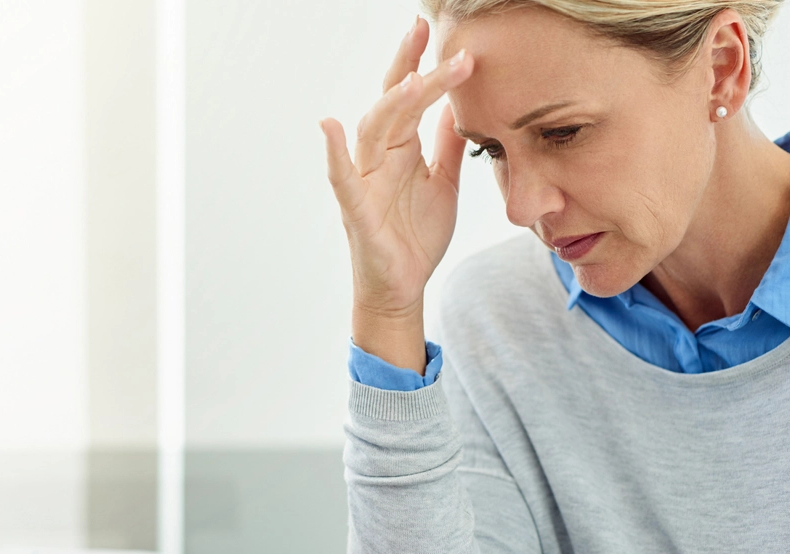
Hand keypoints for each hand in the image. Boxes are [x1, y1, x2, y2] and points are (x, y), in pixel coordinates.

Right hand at [321, 17, 474, 372]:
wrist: (403, 286)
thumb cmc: (416, 235)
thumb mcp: (444, 182)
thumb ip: (449, 145)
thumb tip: (460, 106)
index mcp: (401, 148)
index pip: (411, 97)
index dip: (422, 64)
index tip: (438, 31)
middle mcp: (378, 157)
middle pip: (391, 103)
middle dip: (406, 66)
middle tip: (423, 30)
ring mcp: (365, 181)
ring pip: (372, 132)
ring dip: (390, 103)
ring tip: (411, 78)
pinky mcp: (357, 211)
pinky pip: (342, 178)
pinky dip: (335, 153)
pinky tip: (330, 126)